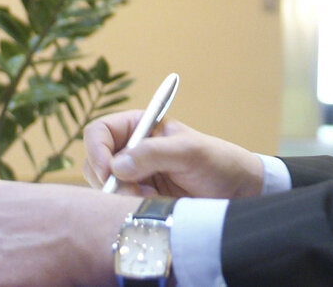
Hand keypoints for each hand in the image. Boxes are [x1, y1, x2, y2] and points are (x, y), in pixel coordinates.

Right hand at [82, 111, 263, 198]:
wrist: (237, 193)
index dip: (97, 151)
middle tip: (135, 191)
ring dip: (119, 195)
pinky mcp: (139, 198)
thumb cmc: (218, 162)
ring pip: (102, 186)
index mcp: (139, 126)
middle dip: (108, 179)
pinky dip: (128, 207)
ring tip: (150, 197)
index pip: (99, 132)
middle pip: (95, 161)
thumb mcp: (190, 152)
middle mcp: (131, 149)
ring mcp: (133, 175)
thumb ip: (154, 153)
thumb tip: (117, 165)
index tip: (110, 173)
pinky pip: (117, 204)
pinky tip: (152, 205)